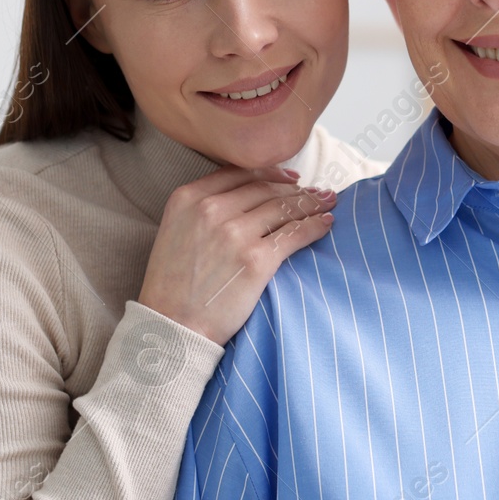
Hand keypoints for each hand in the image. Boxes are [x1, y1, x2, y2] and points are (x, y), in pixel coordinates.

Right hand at [138, 166, 336, 345]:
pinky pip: (294, 234)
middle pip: (265, 188)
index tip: (290, 178)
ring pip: (282, 208)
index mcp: (188, 198)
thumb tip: (243, 200)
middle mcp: (211, 209)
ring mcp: (235, 233)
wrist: (171, 326)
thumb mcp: (175, 231)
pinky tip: (325, 224)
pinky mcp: (256, 260)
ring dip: (310, 203)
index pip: (240, 173)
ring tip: (327, 203)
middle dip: (295, 188)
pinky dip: (314, 226)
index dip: (271, 173)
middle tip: (316, 191)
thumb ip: (201, 210)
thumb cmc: (172, 286)